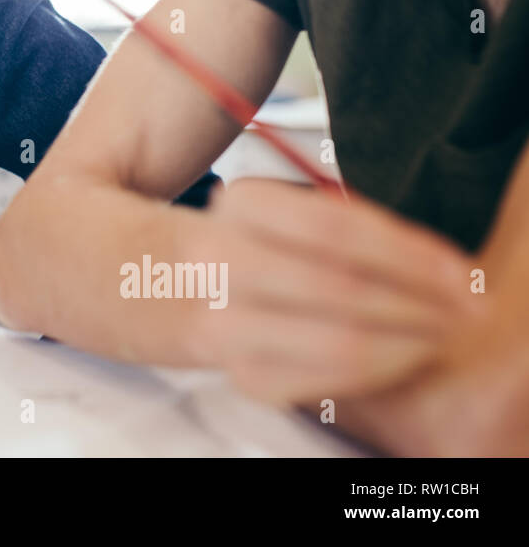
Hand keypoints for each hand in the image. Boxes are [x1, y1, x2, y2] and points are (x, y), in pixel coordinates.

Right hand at [181, 178, 481, 403]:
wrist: (124, 273)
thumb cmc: (220, 238)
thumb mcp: (260, 206)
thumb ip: (330, 223)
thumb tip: (421, 260)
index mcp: (235, 206)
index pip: (337, 228)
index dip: (409, 253)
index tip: (458, 270)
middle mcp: (221, 262)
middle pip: (343, 286)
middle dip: (420, 301)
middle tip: (464, 306)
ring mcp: (220, 322)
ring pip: (336, 341)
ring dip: (406, 341)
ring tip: (438, 334)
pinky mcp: (229, 370)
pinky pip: (318, 383)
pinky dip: (372, 372)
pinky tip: (397, 358)